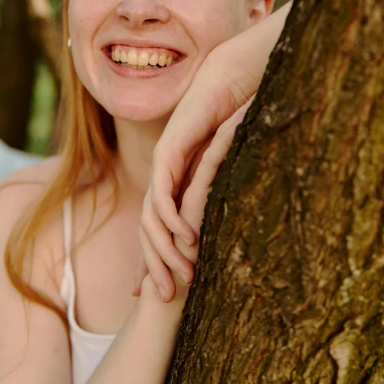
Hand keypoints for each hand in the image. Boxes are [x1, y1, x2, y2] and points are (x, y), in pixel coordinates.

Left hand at [133, 96, 254, 301]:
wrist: (223, 85)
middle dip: (153, 267)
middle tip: (166, 299)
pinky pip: (164, 192)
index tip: (159, 296)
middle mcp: (160, 179)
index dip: (154, 263)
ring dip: (163, 250)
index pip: (156, 232)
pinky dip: (172, 218)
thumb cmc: (229, 124)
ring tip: (182, 276)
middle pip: (147, 233)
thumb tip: (237, 226)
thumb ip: (223, 196)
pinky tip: (188, 237)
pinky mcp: (169, 152)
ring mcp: (161, 166)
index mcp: (171, 186)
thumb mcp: (225, 173)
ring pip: (150, 218)